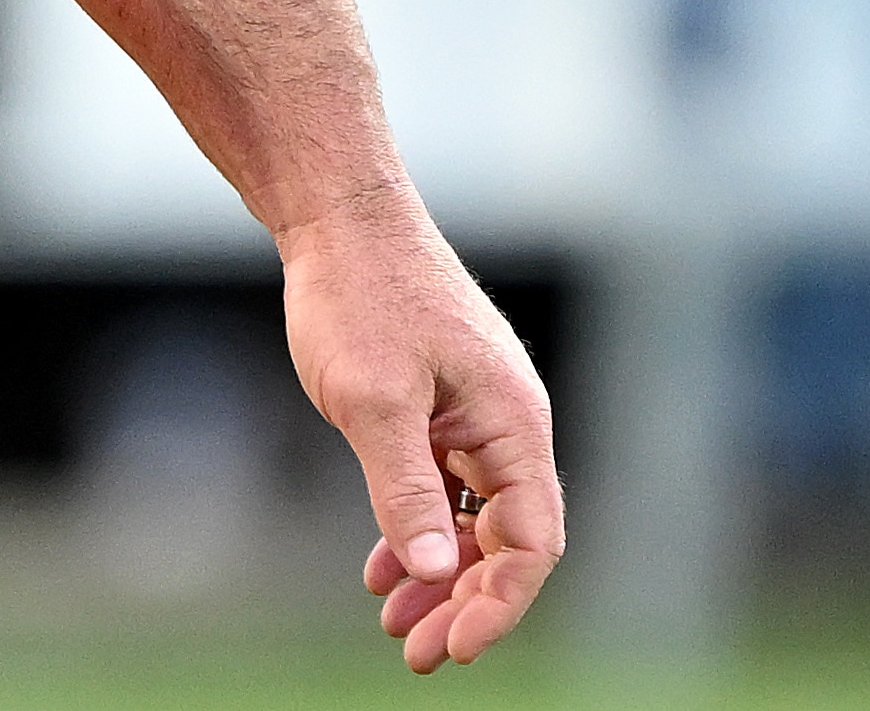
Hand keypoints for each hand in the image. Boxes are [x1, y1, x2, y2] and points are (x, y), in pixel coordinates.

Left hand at [279, 189, 560, 671]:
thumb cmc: (359, 293)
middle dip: (464, 602)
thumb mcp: (372, 399)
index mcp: (514, 423)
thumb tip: (432, 569)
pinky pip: (445, 486)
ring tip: (394, 624)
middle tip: (414, 653)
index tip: (449, 648)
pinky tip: (384, 567)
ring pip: (474, 518)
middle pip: (507, 540)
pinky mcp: (441, 405)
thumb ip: (405, 487)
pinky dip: (419, 528)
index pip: (532, 542)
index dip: (497, 605)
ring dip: (438, 572)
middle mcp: (508, 423)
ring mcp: (475, 413)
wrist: (337, 215)